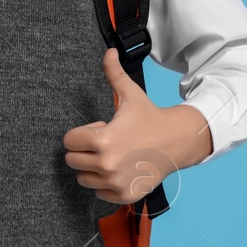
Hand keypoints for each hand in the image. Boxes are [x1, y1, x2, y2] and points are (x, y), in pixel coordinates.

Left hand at [62, 49, 211, 204]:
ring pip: (83, 178)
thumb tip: (109, 51)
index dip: (82, 133)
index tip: (99, 129)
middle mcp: (107, 165)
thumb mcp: (131, 95)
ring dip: (93, 169)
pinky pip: (98, 192)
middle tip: (106, 143)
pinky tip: (121, 169)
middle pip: (72, 161)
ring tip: (113, 156)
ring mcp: (115, 182)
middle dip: (85, 151)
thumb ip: (114, 74)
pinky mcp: (123, 195)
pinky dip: (105, 184)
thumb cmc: (150, 118)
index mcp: (102, 140)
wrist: (177, 141)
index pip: (68, 141)